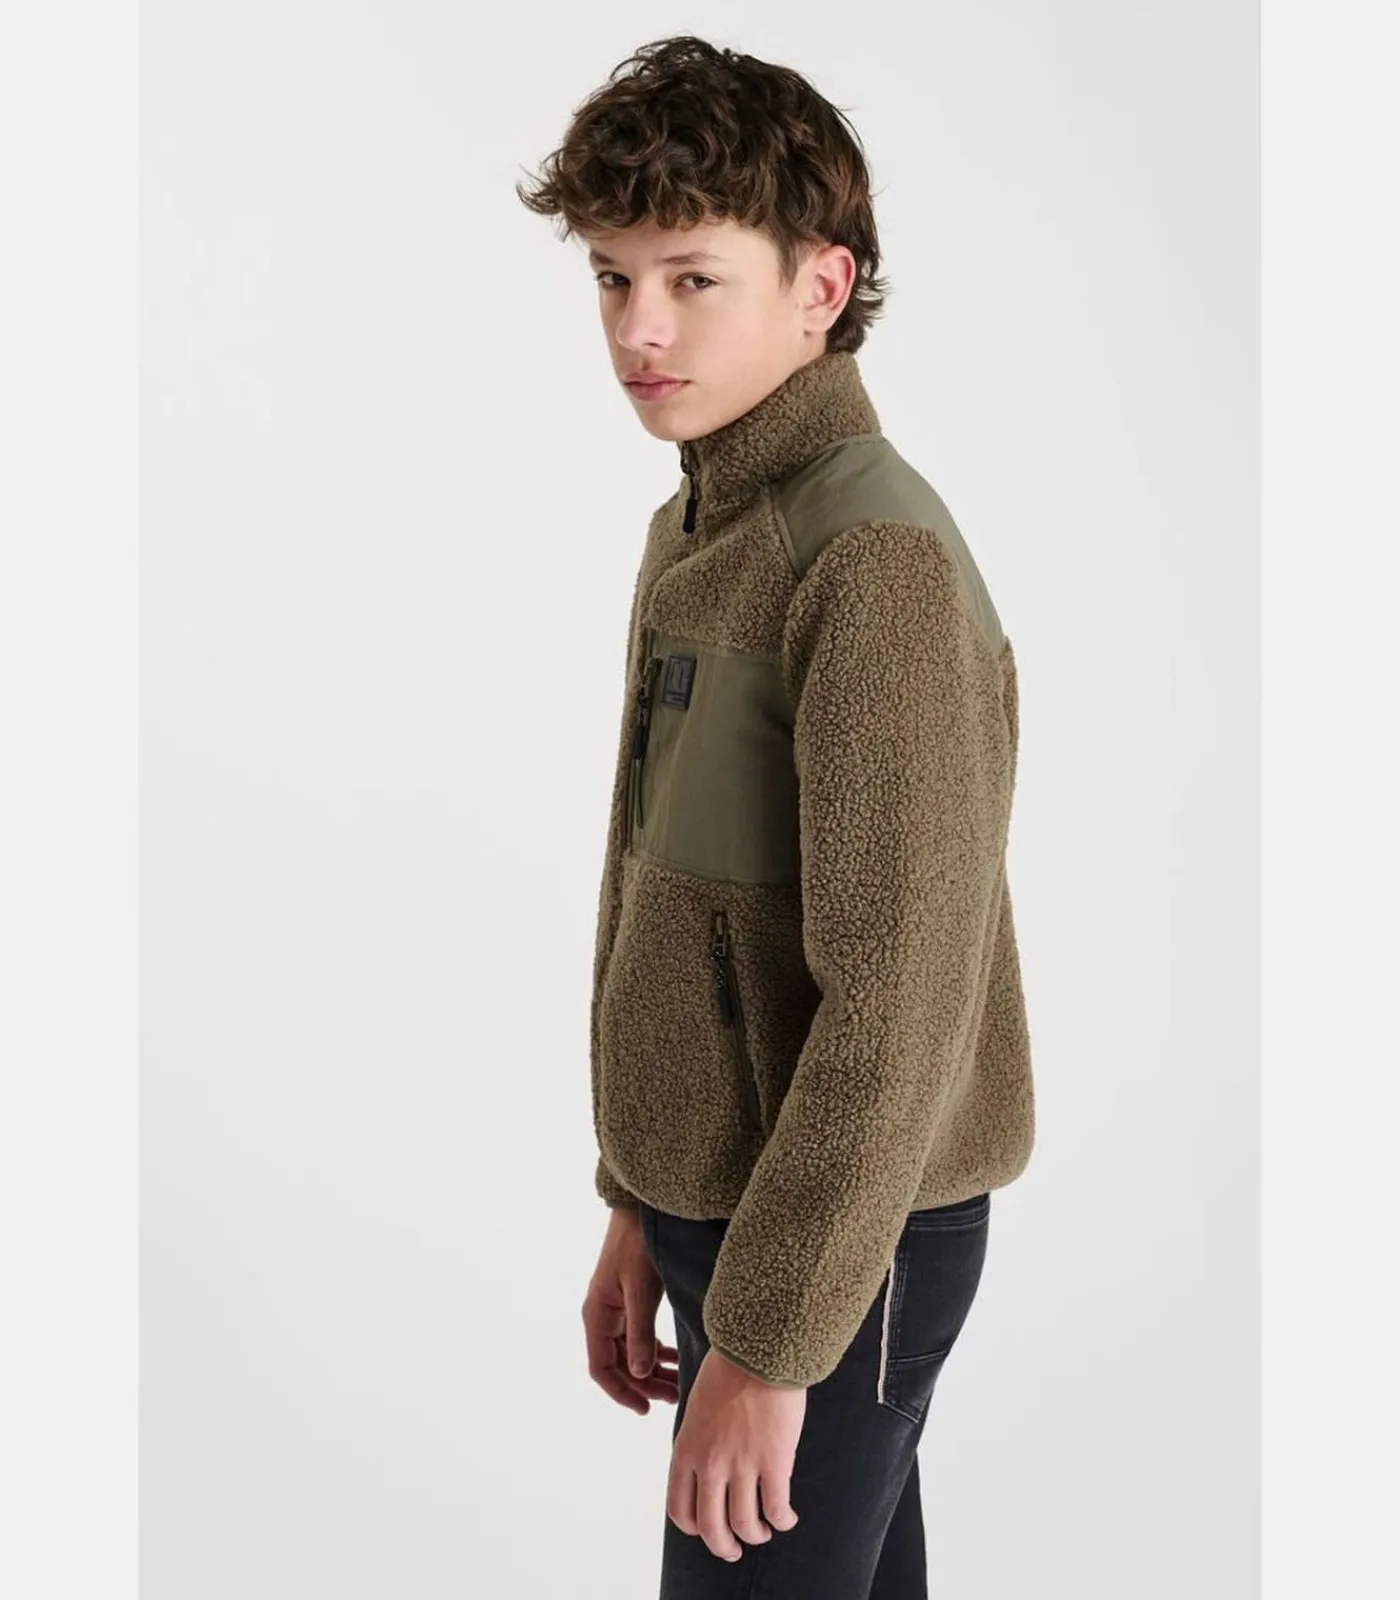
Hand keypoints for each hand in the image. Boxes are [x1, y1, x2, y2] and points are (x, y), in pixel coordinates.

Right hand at [582, 1207, 679, 1413]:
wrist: (641, 1209)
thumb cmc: (638, 1245)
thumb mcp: (641, 1291)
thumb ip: (640, 1333)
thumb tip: (640, 1374)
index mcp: (597, 1315)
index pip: (601, 1368)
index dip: (621, 1392)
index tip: (645, 1409)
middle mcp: (603, 1315)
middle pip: (618, 1364)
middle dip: (644, 1385)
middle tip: (674, 1398)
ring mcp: (616, 1308)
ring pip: (630, 1352)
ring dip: (651, 1370)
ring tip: (678, 1384)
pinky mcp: (630, 1300)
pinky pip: (638, 1335)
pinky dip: (655, 1350)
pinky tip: (675, 1357)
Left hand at [667, 1347, 802, 1560]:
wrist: (759, 1347)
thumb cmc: (729, 1369)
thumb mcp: (697, 1407)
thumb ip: (699, 1440)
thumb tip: (706, 1467)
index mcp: (686, 1448)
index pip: (679, 1509)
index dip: (694, 1527)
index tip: (707, 1528)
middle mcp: (710, 1463)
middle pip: (711, 1528)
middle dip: (724, 1545)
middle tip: (734, 1548)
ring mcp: (742, 1464)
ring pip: (745, 1524)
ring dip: (755, 1535)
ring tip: (764, 1530)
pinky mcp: (774, 1461)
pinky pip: (777, 1508)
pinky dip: (783, 1521)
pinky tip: (787, 1518)